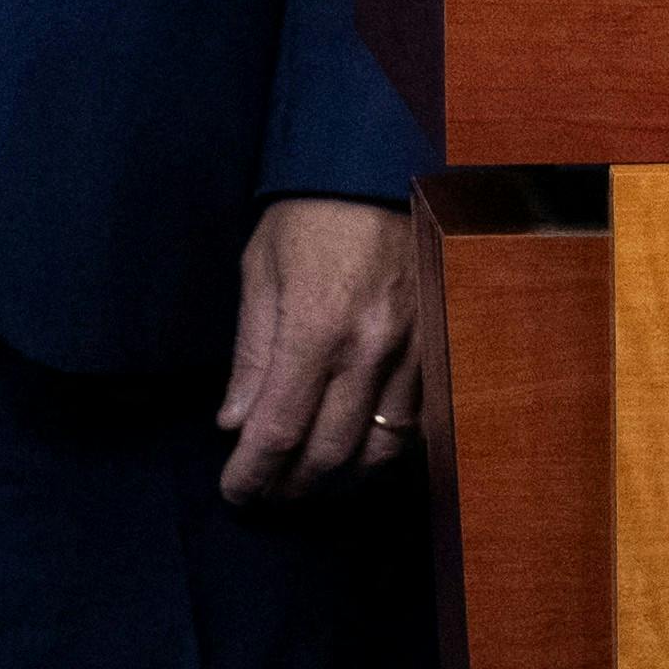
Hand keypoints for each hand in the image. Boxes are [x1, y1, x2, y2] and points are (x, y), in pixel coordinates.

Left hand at [218, 195, 416, 506]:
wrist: (379, 168)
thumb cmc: (307, 213)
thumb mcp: (260, 271)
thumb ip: (250, 354)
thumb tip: (233, 424)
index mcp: (315, 328)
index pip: (279, 432)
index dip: (253, 475)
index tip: (234, 494)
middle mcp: (367, 350)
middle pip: (328, 454)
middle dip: (290, 489)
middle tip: (264, 499)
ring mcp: (409, 352)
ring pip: (378, 451)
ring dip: (339, 483)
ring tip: (307, 488)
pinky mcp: (434, 348)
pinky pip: (413, 424)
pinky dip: (380, 453)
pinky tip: (355, 458)